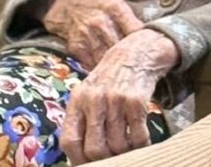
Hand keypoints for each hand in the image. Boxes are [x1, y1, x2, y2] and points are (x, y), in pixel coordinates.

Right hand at [43, 0, 143, 70]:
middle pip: (123, 49)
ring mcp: (87, 35)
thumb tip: (153, 37)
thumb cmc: (95, 7)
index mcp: (114, 8)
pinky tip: (109, 75)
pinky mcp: (77, 48)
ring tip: (126, 77)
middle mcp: (101, 22)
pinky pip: (94, 65)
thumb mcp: (115, 5)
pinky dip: (102, 71)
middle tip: (142, 71)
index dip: (146, 45)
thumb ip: (131, 19)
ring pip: (109, 60)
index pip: (137, 31)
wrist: (65, 7)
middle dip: (133, 60)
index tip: (153, 54)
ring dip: (118, 70)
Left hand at [62, 30, 177, 163]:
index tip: (88, 164)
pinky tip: (140, 138)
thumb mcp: (87, 95)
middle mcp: (93, 100)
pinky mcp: (135, 101)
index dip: (78, 160)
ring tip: (128, 146)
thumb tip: (80, 158)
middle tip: (113, 156)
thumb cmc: (108, 82)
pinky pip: (139, 137)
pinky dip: (141, 144)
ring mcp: (114, 100)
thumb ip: (81, 122)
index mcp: (77, 102)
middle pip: (95, 149)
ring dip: (125, 152)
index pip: (69, 141)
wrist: (134, 54)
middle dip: (105, 159)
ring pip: (118, 146)